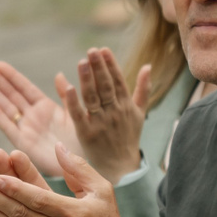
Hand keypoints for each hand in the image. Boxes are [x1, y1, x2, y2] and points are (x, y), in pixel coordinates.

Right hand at [0, 60, 80, 178]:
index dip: (11, 75)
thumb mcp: (73, 113)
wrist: (83, 163)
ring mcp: (27, 129)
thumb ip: (65, 95)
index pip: (24, 87)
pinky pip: (8, 126)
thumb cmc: (82, 139)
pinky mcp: (24, 143)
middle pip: (12, 94)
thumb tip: (58, 74)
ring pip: (7, 107)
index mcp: (46, 107)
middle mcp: (33, 116)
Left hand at [57, 48, 147, 180]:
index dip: (111, 65)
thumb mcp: (140, 112)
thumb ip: (143, 89)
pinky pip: (80, 115)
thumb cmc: (129, 138)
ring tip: (82, 62)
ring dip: (87, 79)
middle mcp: (115, 112)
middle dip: (99, 67)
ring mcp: (101, 122)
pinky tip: (69, 87)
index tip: (103, 50)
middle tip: (91, 51)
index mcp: (126, 105)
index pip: (118, 80)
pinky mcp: (88, 133)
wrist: (121, 167)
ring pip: (93, 97)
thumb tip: (148, 66)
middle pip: (105, 86)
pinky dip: (74, 101)